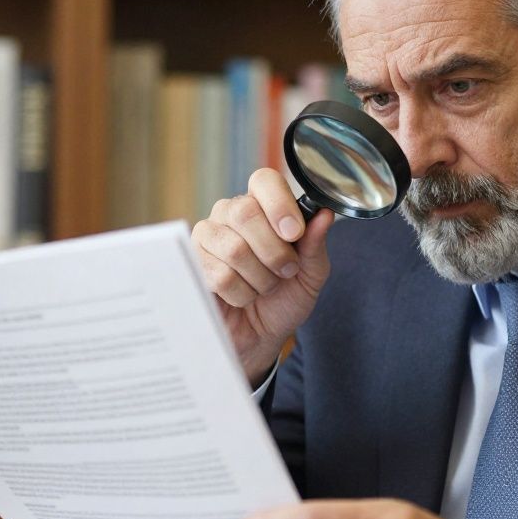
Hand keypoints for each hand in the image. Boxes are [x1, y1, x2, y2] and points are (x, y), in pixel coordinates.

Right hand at [192, 168, 335, 383]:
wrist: (262, 337)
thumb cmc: (285, 299)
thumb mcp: (311, 274)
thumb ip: (315, 244)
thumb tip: (324, 214)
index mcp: (262, 206)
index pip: (264, 181)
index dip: (279, 204)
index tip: (294, 234)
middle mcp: (231, 214)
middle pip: (245, 213)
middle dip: (274, 251)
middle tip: (285, 271)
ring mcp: (207, 237)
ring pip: (234, 248)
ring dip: (260, 278)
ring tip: (264, 288)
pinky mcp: (192, 265)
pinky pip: (219, 275)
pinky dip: (242, 294)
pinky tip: (243, 297)